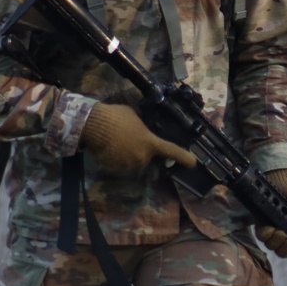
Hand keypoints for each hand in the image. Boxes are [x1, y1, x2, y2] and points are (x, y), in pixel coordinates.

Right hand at [82, 102, 196, 175]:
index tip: (193, 163)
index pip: (171, 151)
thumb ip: (141, 126)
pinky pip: (117, 165)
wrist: (93, 125)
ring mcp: (128, 165)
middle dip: (138, 149)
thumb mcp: (134, 116)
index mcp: (150, 142)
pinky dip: (113, 159)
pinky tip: (106, 148)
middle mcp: (142, 157)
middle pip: (144, 156)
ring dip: (125, 154)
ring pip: (130, 161)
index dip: (184, 157)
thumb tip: (139, 128)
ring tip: (114, 141)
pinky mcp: (114, 169)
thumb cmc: (116, 116)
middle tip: (126, 137)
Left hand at [256, 168, 286, 264]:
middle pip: (285, 252)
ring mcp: (274, 230)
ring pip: (273, 246)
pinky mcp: (262, 224)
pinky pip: (262, 237)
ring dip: (276, 241)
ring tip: (279, 230)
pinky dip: (266, 234)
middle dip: (286, 249)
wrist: (281, 178)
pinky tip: (270, 226)